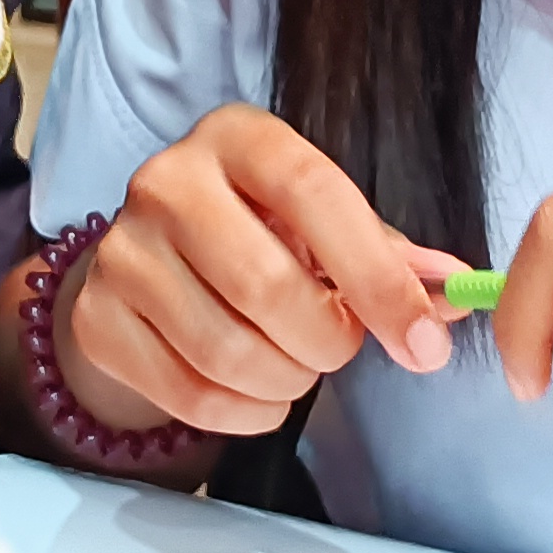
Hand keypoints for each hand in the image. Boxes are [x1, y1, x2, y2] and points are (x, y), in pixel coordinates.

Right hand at [62, 104, 467, 432]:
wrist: (151, 260)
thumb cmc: (260, 231)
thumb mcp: (323, 222)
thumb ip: (389, 255)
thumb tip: (457, 291)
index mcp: (238, 138)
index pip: (315, 193)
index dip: (376, 275)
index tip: (423, 341)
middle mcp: (167, 181)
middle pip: (265, 285)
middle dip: (328, 341)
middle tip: (341, 348)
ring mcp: (121, 250)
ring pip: (226, 350)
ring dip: (287, 383)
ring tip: (296, 368)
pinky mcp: (96, 319)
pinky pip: (188, 393)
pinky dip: (244, 414)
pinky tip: (258, 397)